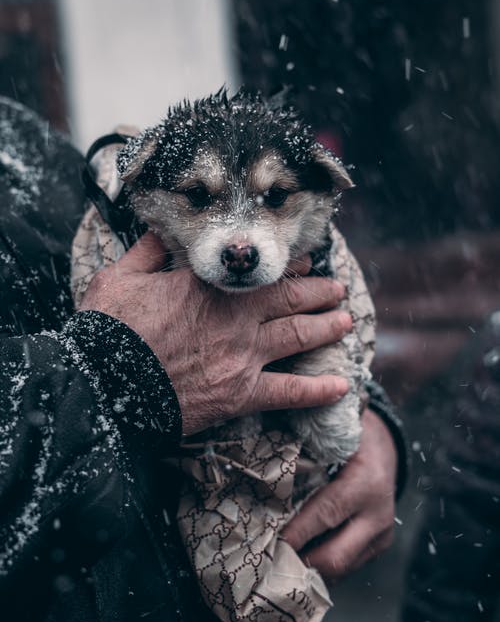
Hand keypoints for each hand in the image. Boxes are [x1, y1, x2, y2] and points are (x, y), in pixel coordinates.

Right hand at [79, 232, 352, 434]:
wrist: (103, 385)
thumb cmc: (109, 330)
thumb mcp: (120, 277)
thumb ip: (148, 250)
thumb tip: (161, 228)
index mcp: (207, 286)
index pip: (257, 271)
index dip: (287, 266)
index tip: (304, 261)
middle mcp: (234, 317)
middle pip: (289, 299)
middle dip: (318, 291)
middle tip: (337, 288)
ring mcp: (242, 356)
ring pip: (297, 336)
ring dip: (326, 327)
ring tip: (345, 321)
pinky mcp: (240, 393)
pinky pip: (288, 392)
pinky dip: (317, 390)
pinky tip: (342, 386)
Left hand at [281, 409, 396, 580]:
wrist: (385, 445)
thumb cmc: (350, 436)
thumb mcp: (331, 436)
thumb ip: (304, 453)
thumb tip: (263, 471)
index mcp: (366, 482)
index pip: (326, 513)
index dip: (296, 531)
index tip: (268, 542)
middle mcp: (378, 514)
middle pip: (335, 556)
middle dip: (299, 562)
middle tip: (267, 562)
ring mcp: (382, 534)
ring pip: (340, 568)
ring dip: (308, 568)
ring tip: (276, 562)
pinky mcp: (380, 545)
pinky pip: (346, 565)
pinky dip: (321, 564)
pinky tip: (298, 555)